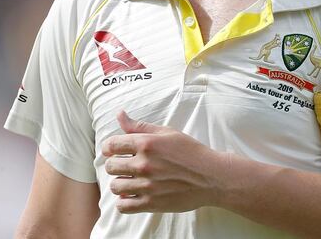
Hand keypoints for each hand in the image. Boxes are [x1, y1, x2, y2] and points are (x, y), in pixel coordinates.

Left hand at [102, 110, 226, 213]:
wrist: (211, 177)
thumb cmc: (190, 152)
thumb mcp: (167, 132)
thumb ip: (140, 126)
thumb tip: (120, 115)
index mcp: (146, 144)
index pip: (112, 145)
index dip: (109, 147)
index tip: (113, 151)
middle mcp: (144, 164)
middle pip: (111, 166)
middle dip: (115, 165)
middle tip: (125, 165)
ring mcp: (147, 186)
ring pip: (115, 186)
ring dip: (120, 183)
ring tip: (130, 180)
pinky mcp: (151, 203)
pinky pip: (123, 206)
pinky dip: (124, 202)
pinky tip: (133, 195)